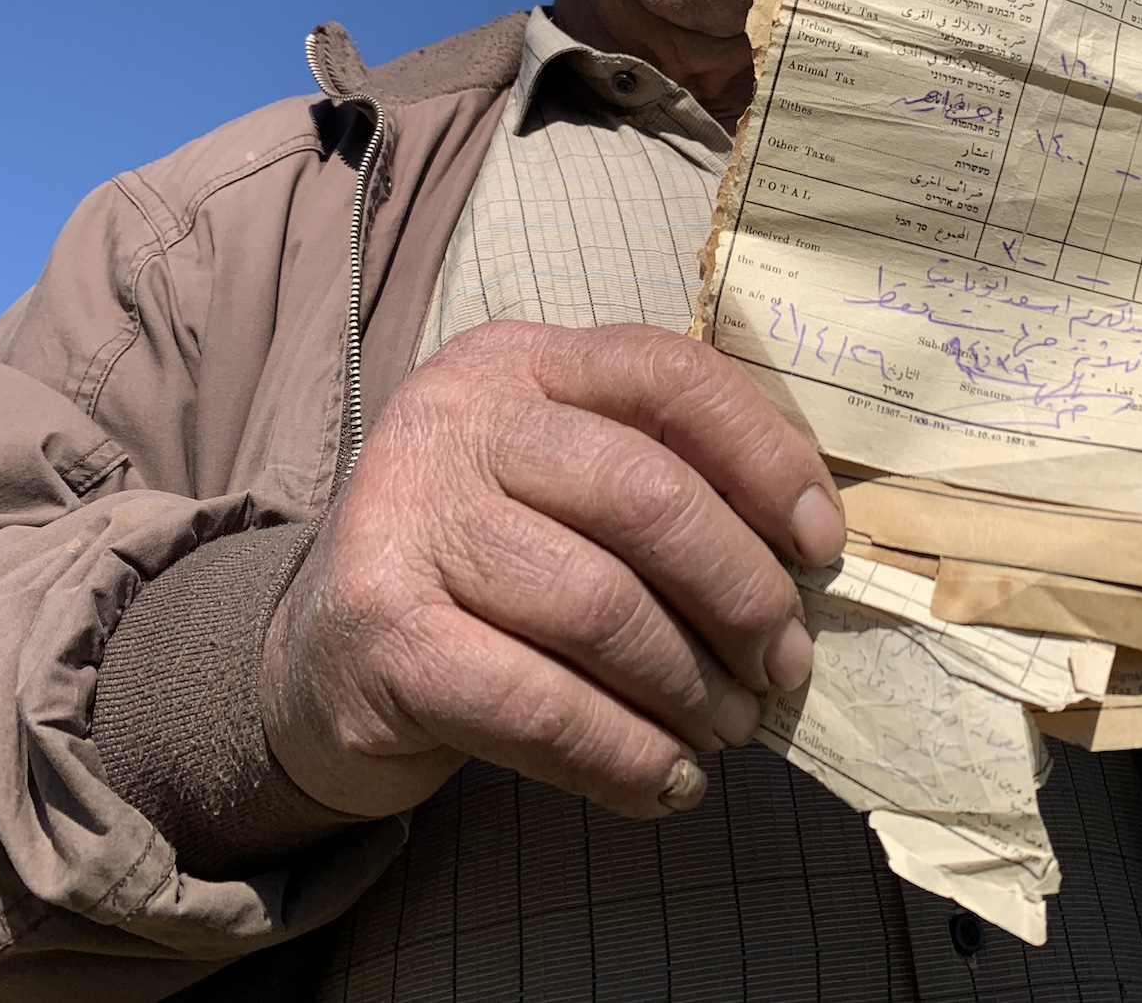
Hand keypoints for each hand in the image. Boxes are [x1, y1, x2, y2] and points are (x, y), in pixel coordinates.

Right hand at [260, 321, 844, 820]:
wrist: (320, 655)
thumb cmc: (487, 564)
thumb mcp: (562, 481)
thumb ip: (666, 476)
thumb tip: (810, 549)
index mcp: (523, 360)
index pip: (671, 375)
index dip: (766, 459)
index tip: (821, 545)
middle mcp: (457, 419)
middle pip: (645, 495)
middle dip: (742, 593)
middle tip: (783, 664)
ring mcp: (407, 521)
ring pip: (601, 607)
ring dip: (691, 686)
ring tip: (732, 727)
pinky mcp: (384, 636)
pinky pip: (542, 706)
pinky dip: (626, 755)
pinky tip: (667, 781)